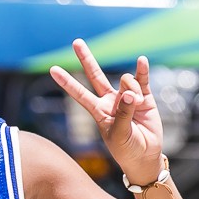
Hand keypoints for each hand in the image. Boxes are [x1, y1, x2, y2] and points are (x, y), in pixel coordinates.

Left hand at [49, 39, 164, 183]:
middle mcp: (110, 100)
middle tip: (76, 42)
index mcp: (98, 111)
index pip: (80, 93)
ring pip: (125, 81)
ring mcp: (127, 97)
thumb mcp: (119, 135)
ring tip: (137, 106)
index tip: (53, 69)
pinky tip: (141, 60)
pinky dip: (142, 70)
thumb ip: (123, 113)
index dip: (67, 82)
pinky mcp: (144, 97)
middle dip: (86, 59)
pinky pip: (142, 79)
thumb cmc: (127, 149)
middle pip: (95, 75)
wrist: (145, 156)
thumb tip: (129, 92)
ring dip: (132, 91)